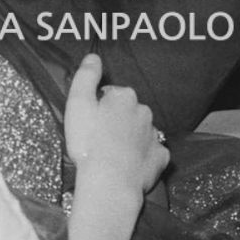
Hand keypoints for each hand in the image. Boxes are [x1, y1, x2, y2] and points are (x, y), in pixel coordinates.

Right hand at [63, 54, 168, 196]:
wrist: (109, 181)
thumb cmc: (89, 142)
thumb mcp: (77, 103)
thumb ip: (85, 76)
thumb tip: (93, 57)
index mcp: (124, 96)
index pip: (112, 94)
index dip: (99, 107)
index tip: (90, 122)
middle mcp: (144, 111)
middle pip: (128, 111)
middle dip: (117, 121)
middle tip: (100, 139)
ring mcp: (155, 135)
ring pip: (141, 131)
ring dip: (130, 138)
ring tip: (113, 154)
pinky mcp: (161, 157)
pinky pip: (152, 153)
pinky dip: (143, 157)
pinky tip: (130, 165)